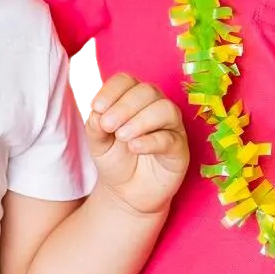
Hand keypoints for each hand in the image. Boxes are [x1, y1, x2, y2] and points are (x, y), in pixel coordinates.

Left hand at [86, 73, 188, 215]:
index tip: (97, 108)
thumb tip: (97, 112)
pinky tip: (134, 147)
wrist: (126, 192)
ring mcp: (170, 126)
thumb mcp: (97, 142)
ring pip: (164, 109)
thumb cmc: (115, 159)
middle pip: (147, 91)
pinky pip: (170, 138)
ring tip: (121, 136)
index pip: (126, 81)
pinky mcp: (179, 149)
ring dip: (140, 120)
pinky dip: (151, 140)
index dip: (111, 90)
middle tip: (107, 125)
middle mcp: (154, 106)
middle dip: (124, 106)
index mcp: (132, 98)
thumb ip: (95, 125)